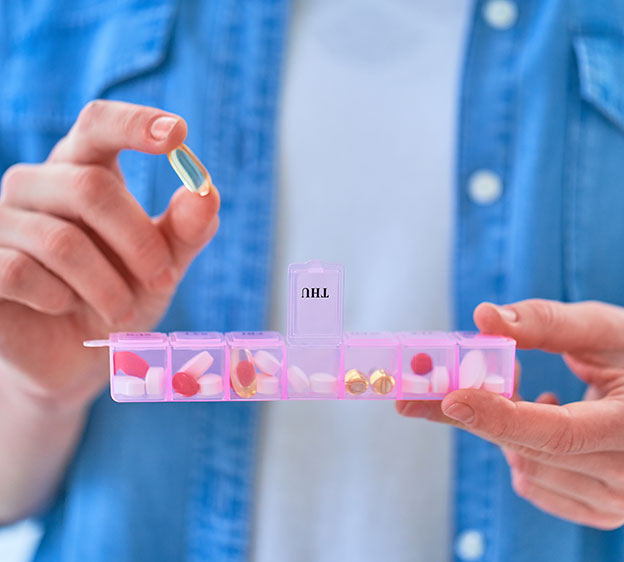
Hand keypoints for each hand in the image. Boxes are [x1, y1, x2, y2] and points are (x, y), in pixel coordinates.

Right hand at [0, 100, 219, 409]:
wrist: (76, 352)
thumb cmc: (121, 294)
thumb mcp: (162, 264)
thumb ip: (185, 230)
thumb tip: (206, 192)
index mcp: (83, 170)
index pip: (99, 125)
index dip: (134, 123)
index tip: (177, 133)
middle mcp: (37, 184)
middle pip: (91, 188)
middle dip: (139, 242)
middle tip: (164, 279)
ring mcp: (2, 220)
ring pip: (61, 241)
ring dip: (107, 286)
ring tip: (123, 311)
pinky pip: (20, 272)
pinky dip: (58, 298)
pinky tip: (63, 307)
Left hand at [397, 299, 623, 529]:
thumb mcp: (604, 331)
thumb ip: (547, 323)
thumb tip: (483, 316)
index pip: (558, 431)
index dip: (500, 415)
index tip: (450, 397)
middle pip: (528, 449)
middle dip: (476, 411)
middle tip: (429, 383)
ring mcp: (615, 502)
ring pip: (524, 466)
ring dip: (500, 423)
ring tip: (515, 383)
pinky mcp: (598, 510)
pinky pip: (532, 483)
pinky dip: (516, 447)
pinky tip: (533, 415)